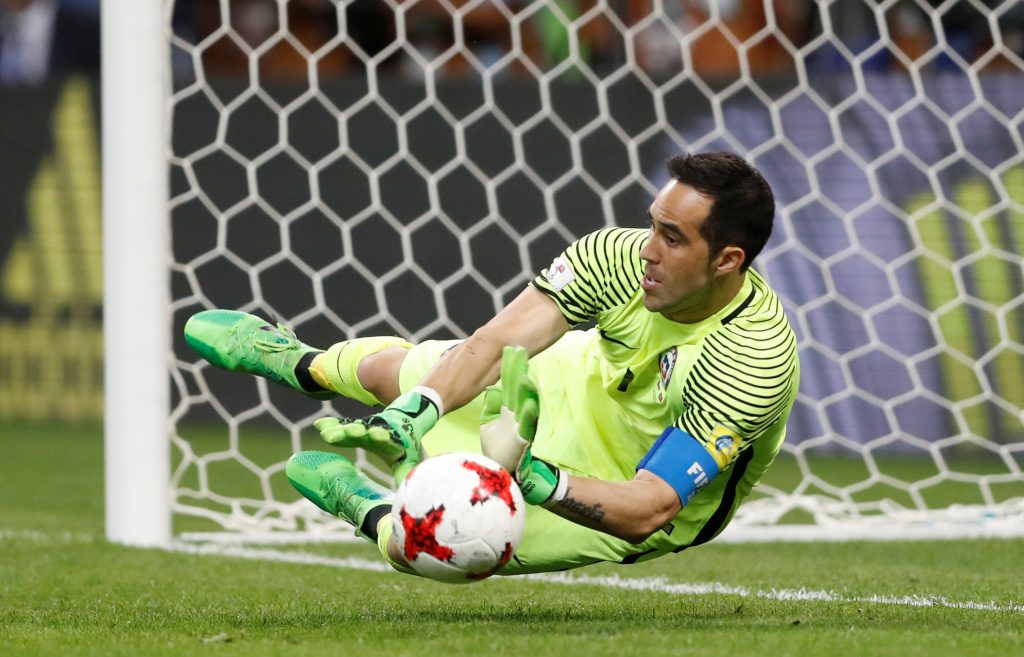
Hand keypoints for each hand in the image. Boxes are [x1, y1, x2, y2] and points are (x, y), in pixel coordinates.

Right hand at [315, 389, 439, 484]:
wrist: (401, 421)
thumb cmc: (403, 446)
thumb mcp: (407, 460)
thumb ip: (405, 473)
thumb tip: (406, 496)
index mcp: (390, 439)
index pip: (385, 437)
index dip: (382, 436)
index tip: (378, 435)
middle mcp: (375, 431)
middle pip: (365, 430)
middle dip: (357, 431)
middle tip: (349, 431)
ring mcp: (363, 429)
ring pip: (350, 428)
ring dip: (339, 430)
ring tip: (326, 433)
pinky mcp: (353, 428)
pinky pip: (340, 426)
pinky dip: (330, 425)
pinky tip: (319, 425)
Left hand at [480, 346, 563, 505]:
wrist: (501, 471)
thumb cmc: (498, 448)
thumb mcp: (489, 423)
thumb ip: (491, 406)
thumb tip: (492, 388)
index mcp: (508, 408)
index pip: (509, 383)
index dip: (509, 367)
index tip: (510, 349)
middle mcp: (517, 413)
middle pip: (518, 388)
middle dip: (519, 370)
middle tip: (519, 350)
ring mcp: (521, 425)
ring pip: (526, 404)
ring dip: (526, 390)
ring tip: (524, 376)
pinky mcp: (523, 440)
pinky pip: (526, 426)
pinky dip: (528, 414)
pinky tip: (527, 403)